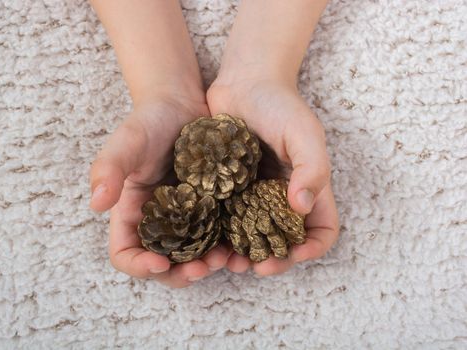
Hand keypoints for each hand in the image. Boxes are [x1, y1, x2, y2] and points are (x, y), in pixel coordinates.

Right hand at [90, 95, 231, 287]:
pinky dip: (227, 246)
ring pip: (193, 257)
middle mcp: (158, 222)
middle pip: (162, 265)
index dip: (139, 266)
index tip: (160, 261)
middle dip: (180, 273)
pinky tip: (240, 243)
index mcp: (132, 213)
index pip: (125, 253)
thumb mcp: (127, 140)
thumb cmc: (150, 121)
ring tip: (224, 257)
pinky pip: (218, 237)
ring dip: (206, 264)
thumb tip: (96, 205)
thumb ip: (108, 168)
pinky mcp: (212, 210)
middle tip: (202, 268)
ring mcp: (187, 218)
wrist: (182, 104)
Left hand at [207, 79, 338, 275]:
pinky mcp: (226, 188)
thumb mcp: (304, 133)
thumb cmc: (280, 104)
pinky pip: (224, 218)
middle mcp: (281, 197)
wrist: (243, 81)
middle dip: (271, 258)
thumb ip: (312, 169)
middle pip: (283, 241)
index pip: (321, 230)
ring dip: (242, 253)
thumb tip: (301, 207)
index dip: (312, 247)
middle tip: (251, 266)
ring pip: (251, 236)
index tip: (292, 253)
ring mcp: (253, 194)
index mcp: (307, 188)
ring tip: (226, 260)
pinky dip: (218, 233)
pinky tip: (204, 238)